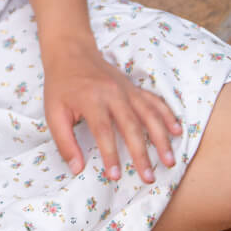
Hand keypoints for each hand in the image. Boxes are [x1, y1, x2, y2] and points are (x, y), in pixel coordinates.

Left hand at [43, 38, 180, 184]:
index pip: (103, 131)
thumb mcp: (53, 113)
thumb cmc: (60, 86)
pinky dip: (167, 116)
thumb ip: (64, 141)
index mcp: (91, 99)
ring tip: (169, 160)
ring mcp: (126, 89)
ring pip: (149, 115)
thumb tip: (76, 168)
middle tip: (149, 178)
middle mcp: (112, 93)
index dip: (110, 155)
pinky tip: (177, 131)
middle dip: (141, 154)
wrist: (71, 52)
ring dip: (161, 139)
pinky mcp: (134, 87)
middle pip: (131, 126)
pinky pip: (154, 102)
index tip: (116, 176)